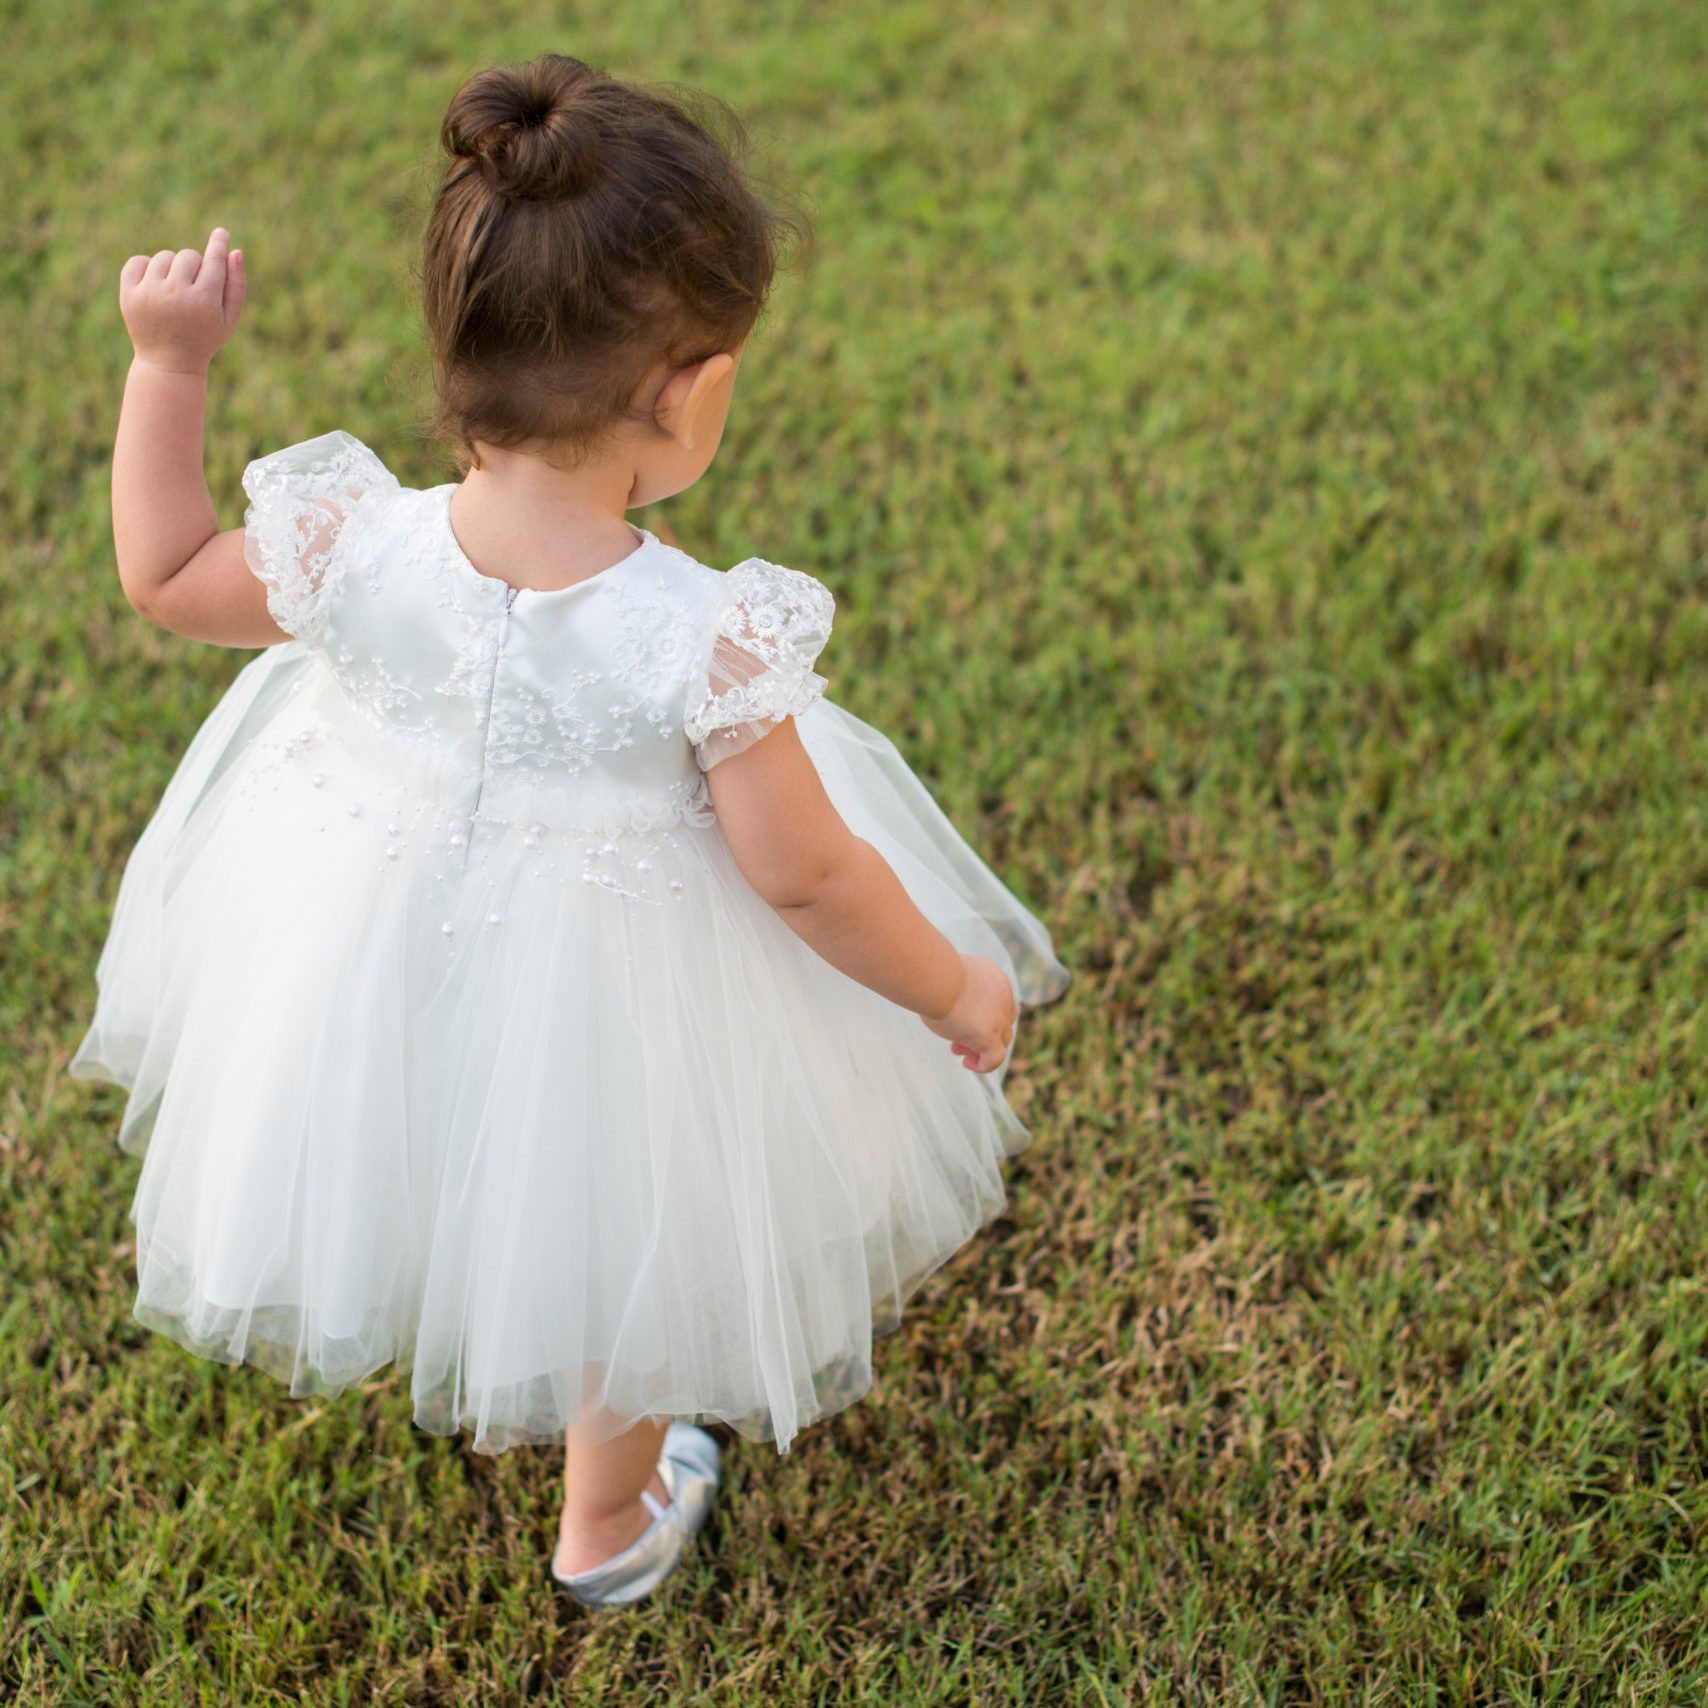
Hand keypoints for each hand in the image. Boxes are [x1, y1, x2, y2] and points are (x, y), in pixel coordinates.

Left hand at [119, 227, 246, 375]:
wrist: (168, 363)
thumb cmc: (204, 338)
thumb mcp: (228, 318)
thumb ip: (236, 285)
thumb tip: (234, 251)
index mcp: (203, 301)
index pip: (212, 261)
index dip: (218, 244)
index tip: (221, 233)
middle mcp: (176, 295)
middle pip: (189, 256)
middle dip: (194, 267)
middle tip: (194, 289)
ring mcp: (150, 293)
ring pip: (164, 256)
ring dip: (172, 268)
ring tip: (174, 291)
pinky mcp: (129, 294)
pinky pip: (138, 261)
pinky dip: (147, 268)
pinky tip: (155, 286)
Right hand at [920, 954, 1017, 1072]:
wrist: (937, 978)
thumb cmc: (933, 973)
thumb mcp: (950, 977)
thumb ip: (956, 989)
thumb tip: (942, 997)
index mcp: (994, 977)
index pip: (998, 1000)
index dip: (983, 1014)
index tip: (961, 1018)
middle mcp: (1003, 996)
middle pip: (1002, 1021)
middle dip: (981, 1031)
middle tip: (957, 1038)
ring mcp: (999, 1017)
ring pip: (1001, 1040)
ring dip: (981, 1048)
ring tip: (958, 1051)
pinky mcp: (990, 1036)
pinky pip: (994, 1058)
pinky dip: (984, 1065)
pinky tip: (967, 1063)